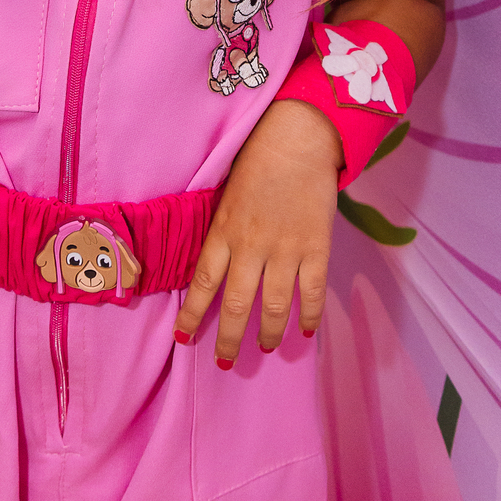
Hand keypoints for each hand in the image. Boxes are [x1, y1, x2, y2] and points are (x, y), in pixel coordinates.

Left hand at [173, 100, 339, 362]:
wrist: (297, 139)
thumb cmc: (256, 163)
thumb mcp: (225, 197)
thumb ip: (221, 233)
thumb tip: (214, 268)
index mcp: (223, 232)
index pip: (202, 283)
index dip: (192, 314)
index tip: (184, 338)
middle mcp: (251, 246)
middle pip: (237, 305)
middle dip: (230, 339)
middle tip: (226, 361)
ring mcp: (285, 249)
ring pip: (275, 306)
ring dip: (270, 333)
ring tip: (267, 347)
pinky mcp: (316, 247)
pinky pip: (312, 292)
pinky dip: (309, 317)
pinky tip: (305, 332)